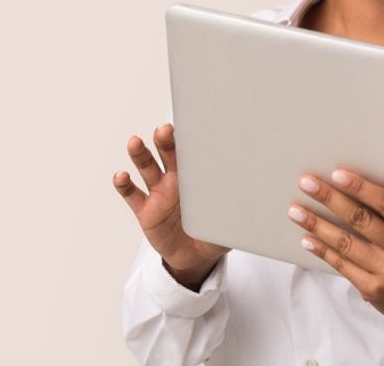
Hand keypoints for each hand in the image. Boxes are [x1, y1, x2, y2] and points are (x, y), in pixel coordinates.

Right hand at [113, 123, 230, 285]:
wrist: (195, 258)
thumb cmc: (213, 232)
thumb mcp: (229, 220)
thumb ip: (239, 210)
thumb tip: (261, 202)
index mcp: (196, 177)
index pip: (192, 152)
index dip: (190, 138)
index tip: (191, 126)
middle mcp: (174, 179)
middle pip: (167, 152)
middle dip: (165, 139)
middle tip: (164, 130)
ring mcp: (158, 193)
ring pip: (146, 167)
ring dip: (140, 154)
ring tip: (135, 143)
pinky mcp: (145, 210)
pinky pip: (132, 194)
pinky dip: (124, 184)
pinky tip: (122, 176)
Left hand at [286, 169, 383, 365]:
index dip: (361, 187)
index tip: (337, 174)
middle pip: (361, 220)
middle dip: (330, 199)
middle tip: (306, 183)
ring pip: (346, 243)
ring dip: (317, 225)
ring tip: (296, 211)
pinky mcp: (373, 289)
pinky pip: (342, 265)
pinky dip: (322, 250)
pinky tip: (307, 238)